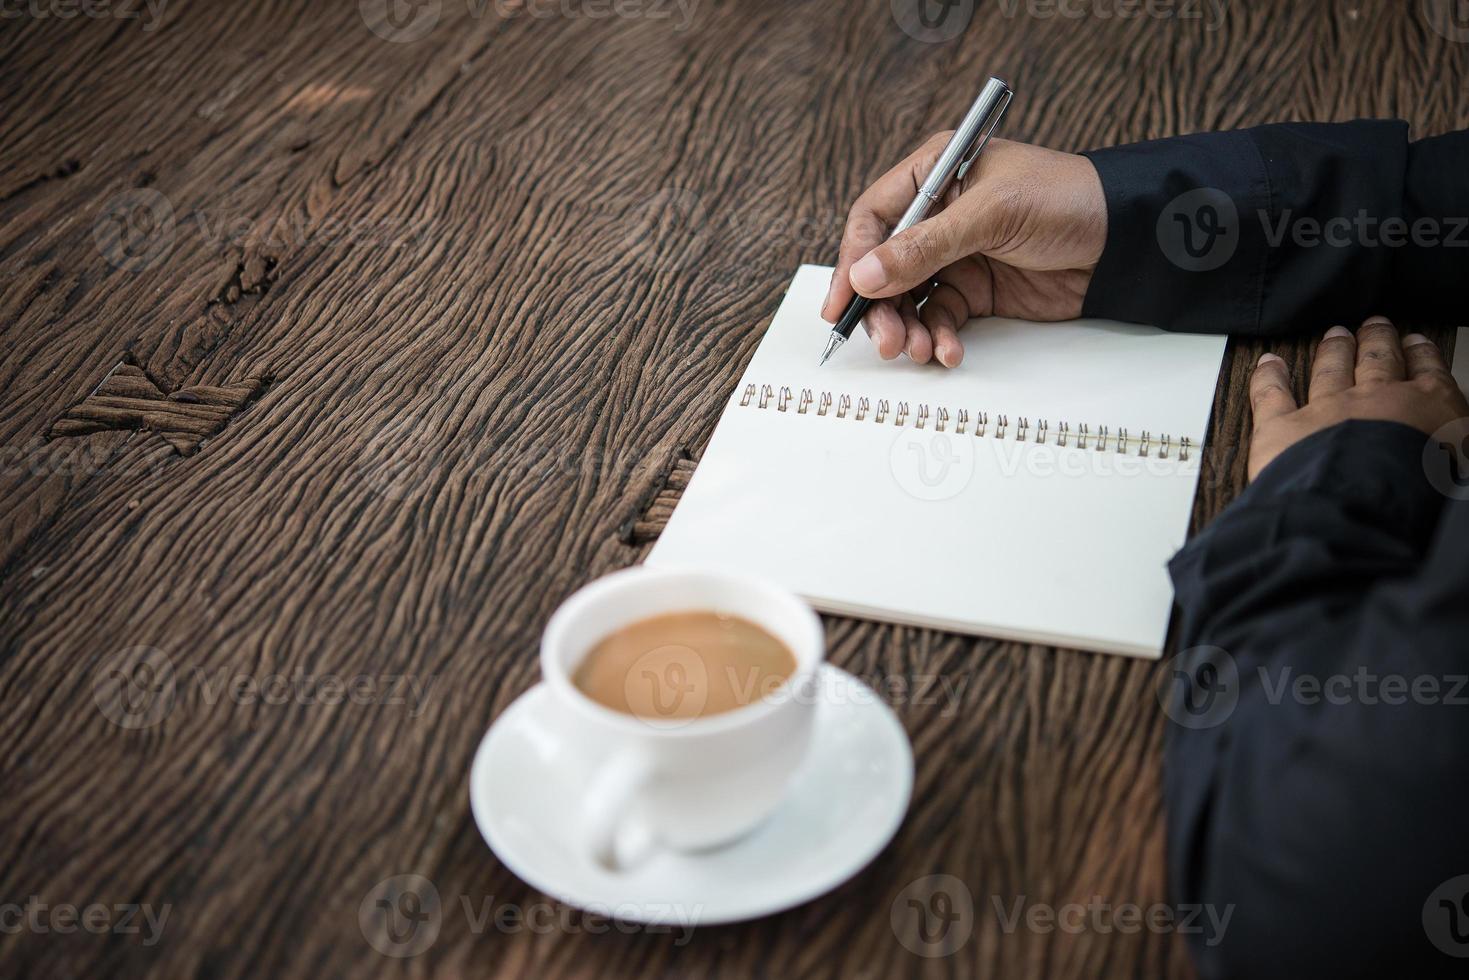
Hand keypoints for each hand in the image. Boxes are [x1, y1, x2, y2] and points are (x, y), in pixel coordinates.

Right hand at [822, 136, 1106, 366]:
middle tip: (885, 340)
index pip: (874, 218)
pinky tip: (949, 350)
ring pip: (908, 298)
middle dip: (880, 306)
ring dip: (906, 327)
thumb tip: (864, 276)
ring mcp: (957, 254)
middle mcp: (939, 214)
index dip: (852, 260)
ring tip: (916, 350)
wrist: (1126, 238)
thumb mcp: (991, 216)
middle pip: (884, 266)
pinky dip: (939, 337)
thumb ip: (925, 247)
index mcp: (935, 173)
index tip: (842, 302)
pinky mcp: (978, 289)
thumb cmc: (1067, 200)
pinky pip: (940, 317)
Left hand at [1248, 316, 1468, 480]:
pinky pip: (1272, 394)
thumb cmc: (1414, 493)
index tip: (1416, 343)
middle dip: (1377, 341)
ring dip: (1333, 350)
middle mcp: (1374, 400)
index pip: (1427, 374)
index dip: (1421, 354)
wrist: (1362, 509)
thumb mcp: (1457, 465)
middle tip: (1374, 326)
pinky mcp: (1282, 428)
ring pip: (1330, 370)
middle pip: (1377, 360)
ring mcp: (1326, 409)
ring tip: (1334, 336)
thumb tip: (1450, 446)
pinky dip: (1268, 376)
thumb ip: (1450, 447)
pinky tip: (1268, 363)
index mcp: (1427, 409)